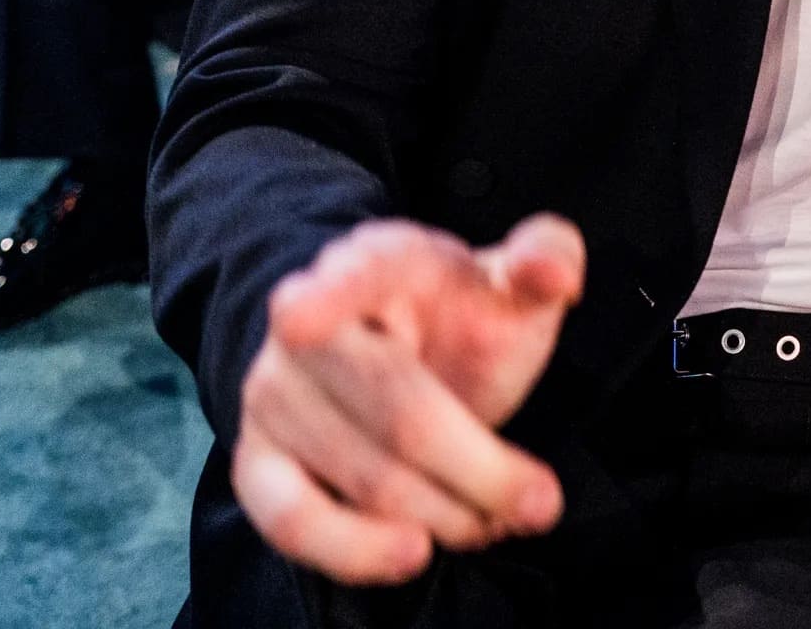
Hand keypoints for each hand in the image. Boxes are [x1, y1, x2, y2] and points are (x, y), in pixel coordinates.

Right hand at [233, 215, 584, 585]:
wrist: (399, 353)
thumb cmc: (461, 318)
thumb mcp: (512, 282)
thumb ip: (547, 256)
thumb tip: (553, 273)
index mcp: (379, 262)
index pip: (358, 275)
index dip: (330, 294)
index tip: (299, 314)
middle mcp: (304, 323)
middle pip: (396, 408)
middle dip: (479, 468)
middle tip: (540, 502)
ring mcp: (273, 394)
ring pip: (361, 475)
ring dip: (443, 514)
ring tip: (496, 522)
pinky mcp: (256, 461)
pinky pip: (292, 519)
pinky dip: (355, 550)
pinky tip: (410, 554)